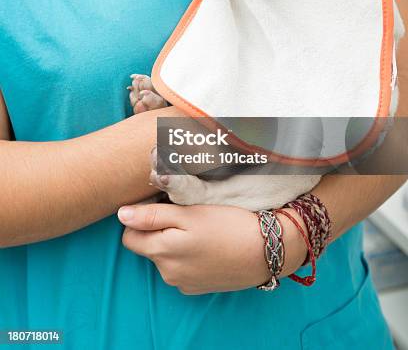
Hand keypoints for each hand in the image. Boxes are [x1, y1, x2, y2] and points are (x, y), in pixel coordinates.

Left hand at [117, 202, 307, 294]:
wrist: (265, 251)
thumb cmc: (227, 225)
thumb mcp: (189, 213)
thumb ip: (152, 216)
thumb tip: (121, 215)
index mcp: (161, 252)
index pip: (130, 236)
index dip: (142, 218)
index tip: (163, 206)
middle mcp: (167, 272)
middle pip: (148, 246)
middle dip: (158, 230)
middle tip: (185, 213)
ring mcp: (183, 283)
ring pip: (165, 256)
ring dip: (174, 242)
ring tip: (200, 228)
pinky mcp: (197, 288)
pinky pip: (181, 268)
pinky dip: (188, 256)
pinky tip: (208, 244)